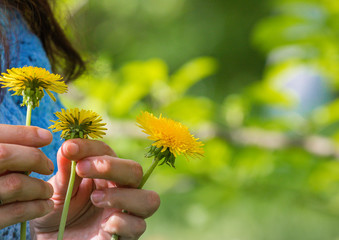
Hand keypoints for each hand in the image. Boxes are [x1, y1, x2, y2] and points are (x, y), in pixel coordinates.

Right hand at [0, 124, 53, 228]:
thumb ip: (7, 146)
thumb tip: (44, 138)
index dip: (25, 134)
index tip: (47, 137)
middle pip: (5, 155)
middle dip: (34, 158)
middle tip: (48, 166)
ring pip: (15, 184)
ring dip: (39, 186)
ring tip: (47, 190)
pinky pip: (17, 210)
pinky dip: (36, 207)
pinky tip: (46, 205)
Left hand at [31, 138, 159, 239]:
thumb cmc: (56, 214)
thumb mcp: (55, 191)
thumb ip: (65, 172)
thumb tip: (68, 147)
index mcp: (105, 174)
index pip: (107, 152)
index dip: (90, 147)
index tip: (69, 149)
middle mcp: (121, 191)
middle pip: (135, 170)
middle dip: (111, 166)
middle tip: (81, 168)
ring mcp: (126, 214)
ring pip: (149, 199)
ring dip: (122, 196)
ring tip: (96, 199)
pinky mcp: (125, 237)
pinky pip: (137, 226)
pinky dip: (121, 222)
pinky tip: (102, 225)